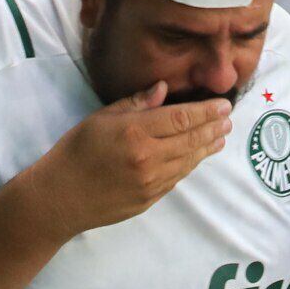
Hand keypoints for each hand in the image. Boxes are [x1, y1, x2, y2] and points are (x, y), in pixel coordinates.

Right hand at [36, 83, 231, 234]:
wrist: (59, 197)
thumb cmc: (76, 150)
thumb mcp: (102, 118)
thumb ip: (136, 103)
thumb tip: (163, 88)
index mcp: (136, 132)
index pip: (182, 118)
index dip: (207, 111)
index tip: (224, 105)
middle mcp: (148, 158)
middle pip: (191, 140)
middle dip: (213, 128)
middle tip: (230, 119)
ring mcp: (150, 182)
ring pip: (188, 161)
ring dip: (207, 148)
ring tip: (220, 137)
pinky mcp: (149, 200)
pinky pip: (176, 178)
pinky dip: (190, 165)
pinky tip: (196, 156)